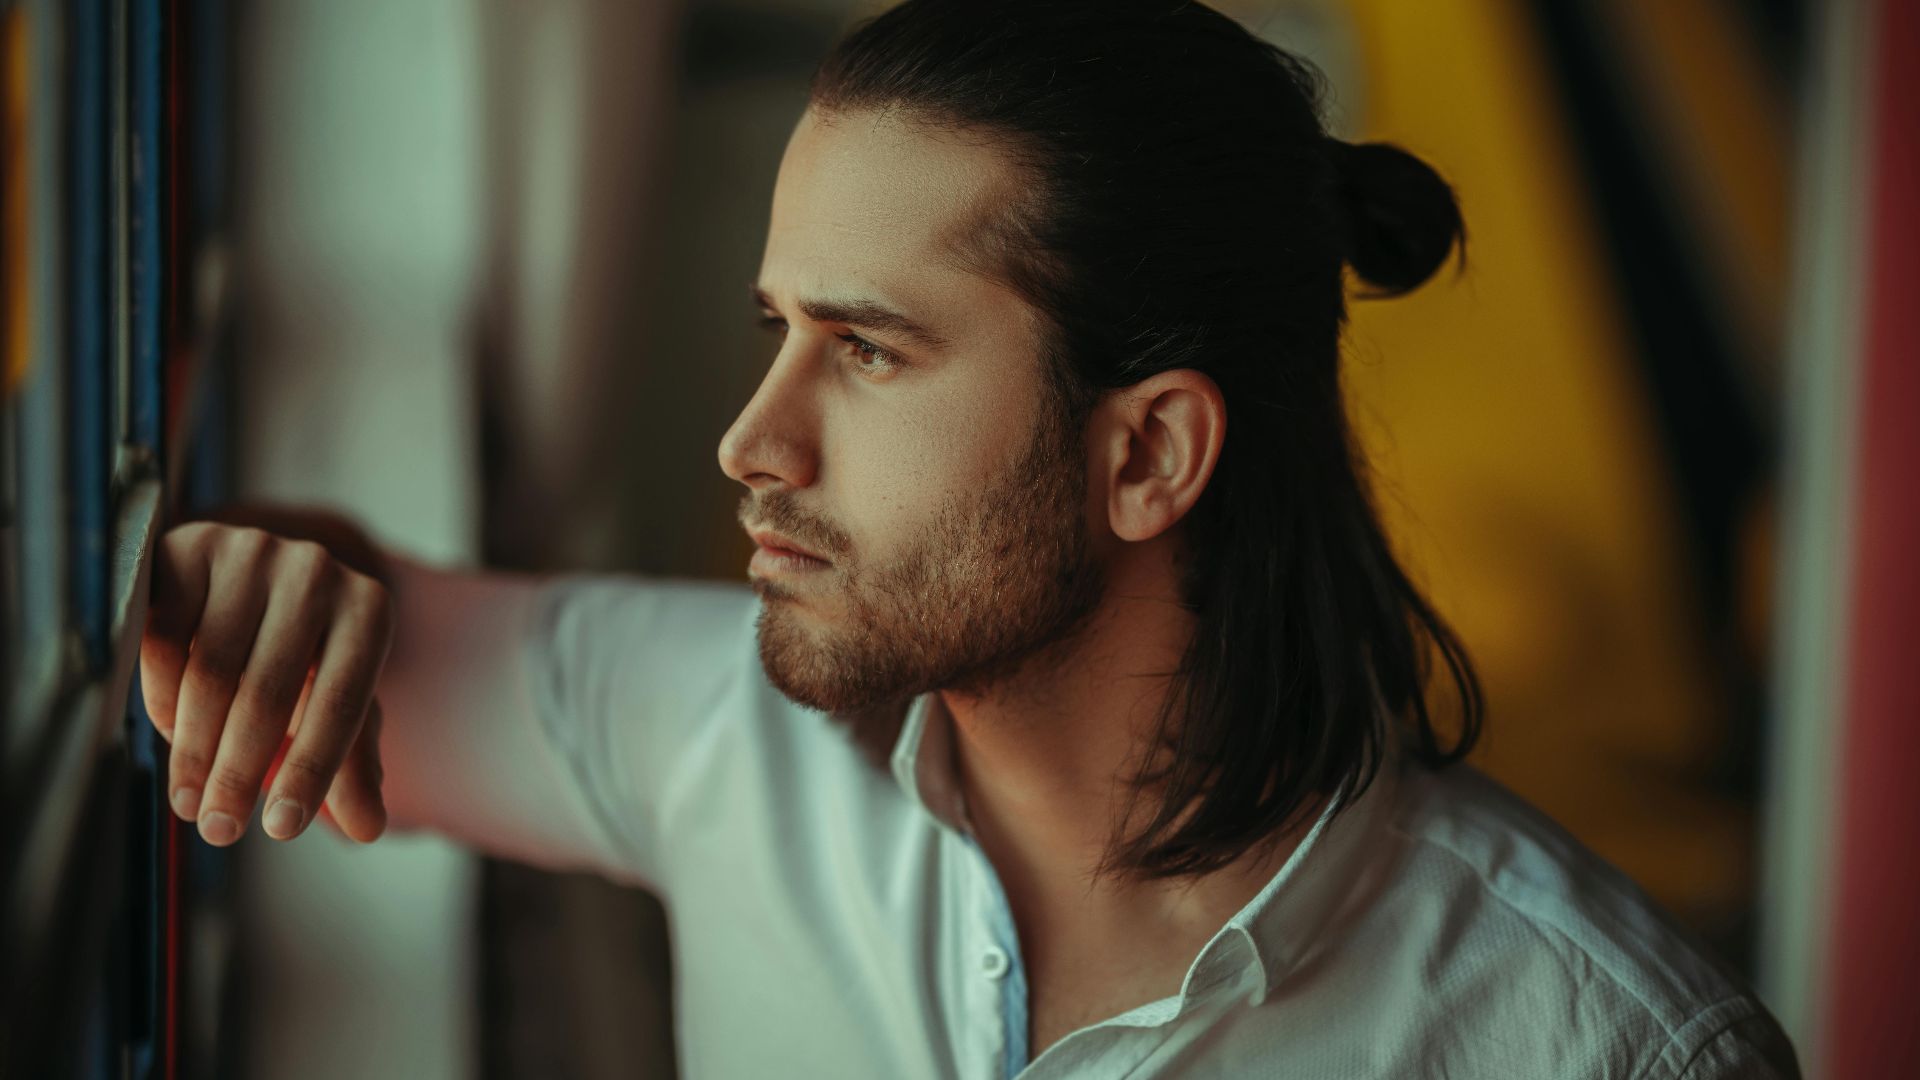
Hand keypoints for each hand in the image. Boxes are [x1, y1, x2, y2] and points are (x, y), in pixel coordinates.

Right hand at [140, 522, 392, 845]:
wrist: (256, 578)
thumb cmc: (306, 656)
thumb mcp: (337, 703)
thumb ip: (353, 765)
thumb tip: (368, 829)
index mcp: (368, 611)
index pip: (342, 704)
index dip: (313, 771)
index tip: (281, 829)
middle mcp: (317, 571)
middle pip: (268, 693)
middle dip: (238, 772)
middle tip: (219, 831)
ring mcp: (252, 551)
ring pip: (211, 671)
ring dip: (194, 747)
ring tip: (190, 799)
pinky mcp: (191, 547)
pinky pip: (165, 638)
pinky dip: (162, 696)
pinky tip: (170, 732)